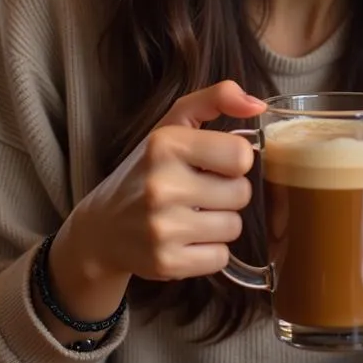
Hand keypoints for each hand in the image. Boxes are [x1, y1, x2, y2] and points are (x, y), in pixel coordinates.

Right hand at [60, 80, 264, 288]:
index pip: (240, 155)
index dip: (235, 160)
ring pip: (234, 226)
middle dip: (227, 192)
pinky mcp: (166, 263)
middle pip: (241, 193)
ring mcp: (162, 228)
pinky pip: (220, 257)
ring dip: (220, 222)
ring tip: (193, 215)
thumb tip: (258, 105)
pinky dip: (210, 251)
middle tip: (200, 191)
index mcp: (166, 144)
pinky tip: (187, 239)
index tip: (215, 163)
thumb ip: (216, 99)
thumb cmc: (148, 169)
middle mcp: (161, 185)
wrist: (103, 227)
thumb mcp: (173, 125)